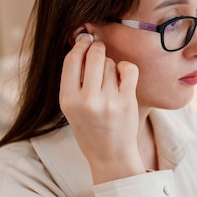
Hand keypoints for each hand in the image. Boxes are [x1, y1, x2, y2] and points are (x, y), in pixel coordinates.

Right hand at [59, 34, 144, 183]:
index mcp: (68, 101)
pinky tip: (122, 76)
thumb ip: (74, 80)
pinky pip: (128, 69)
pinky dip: (126, 69)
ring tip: (109, 81)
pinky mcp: (127, 102)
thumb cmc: (90, 128)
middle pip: (93, 56)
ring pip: (110, 63)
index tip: (85, 41)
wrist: (110, 155)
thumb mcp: (72, 108)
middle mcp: (86, 101)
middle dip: (97, 49)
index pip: (71, 60)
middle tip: (99, 50)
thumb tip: (84, 42)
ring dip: (111, 66)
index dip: (80, 46)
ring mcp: (108, 102)